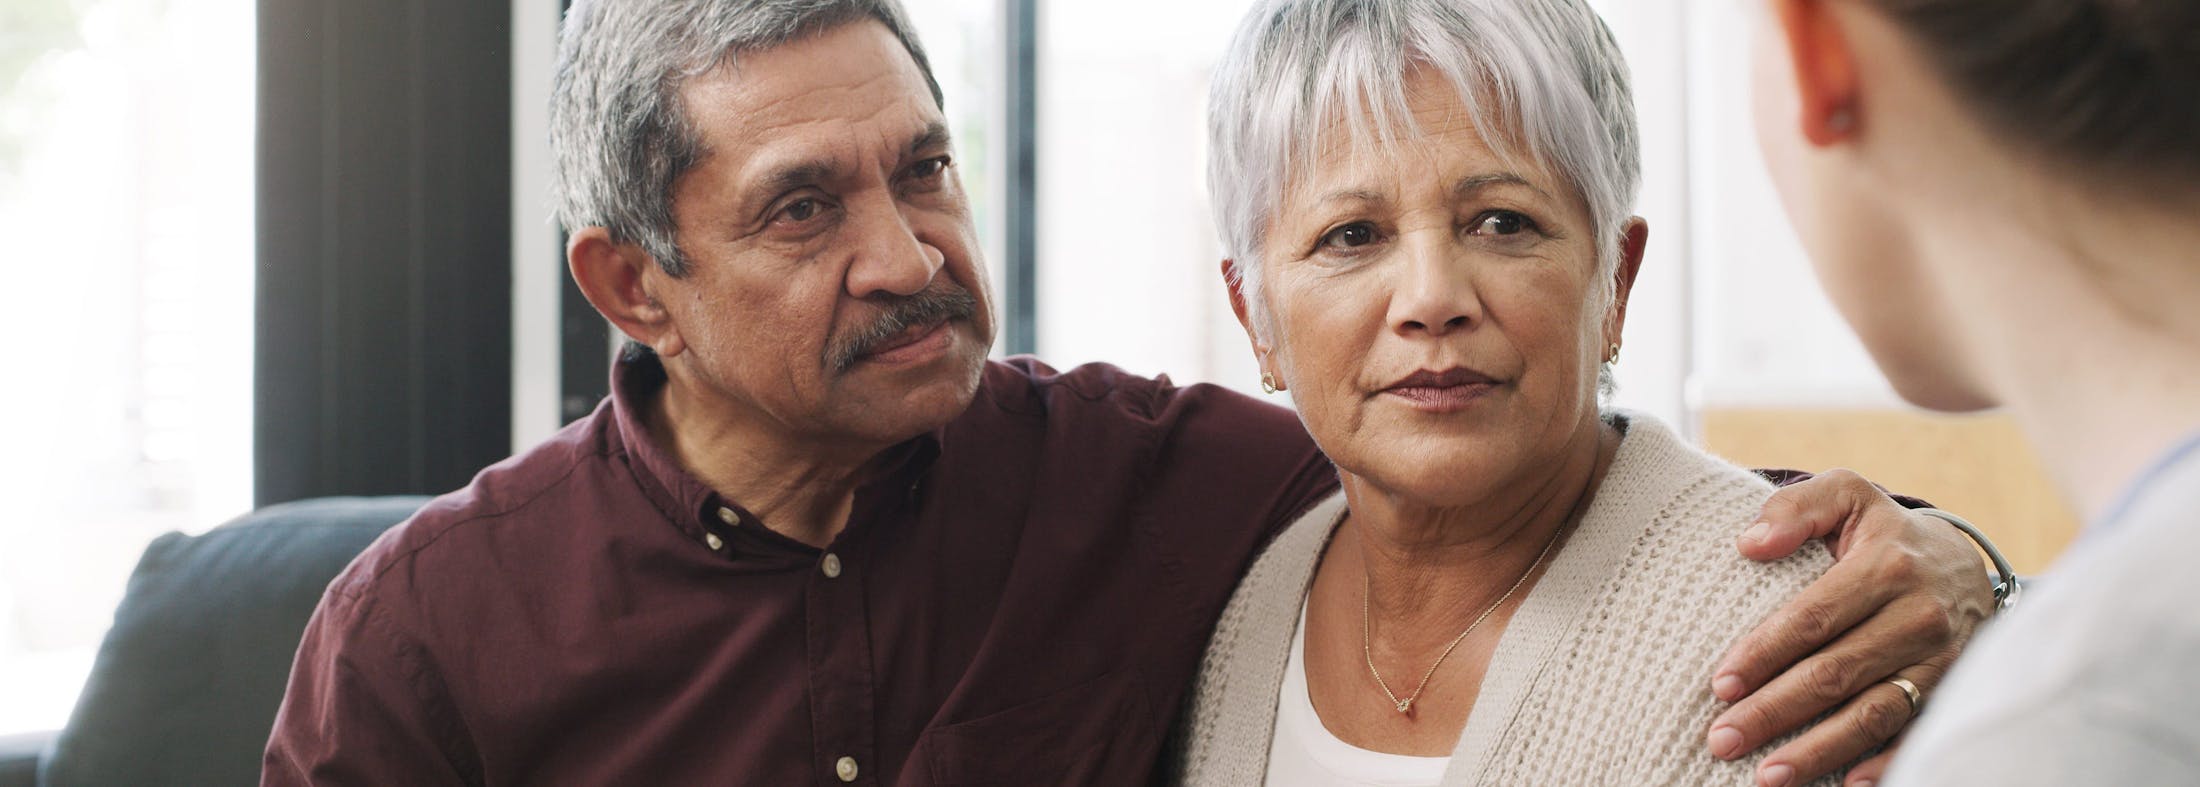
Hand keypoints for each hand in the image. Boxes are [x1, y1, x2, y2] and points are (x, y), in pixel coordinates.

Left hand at [1706, 469, 1993, 785]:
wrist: (1964, 564)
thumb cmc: (1883, 533)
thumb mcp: (1846, 495)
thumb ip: (1796, 508)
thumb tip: (1749, 544)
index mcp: (1886, 566)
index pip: (1812, 618)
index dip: (1764, 653)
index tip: (1720, 685)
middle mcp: (1919, 616)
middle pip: (1835, 673)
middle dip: (1774, 711)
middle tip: (1723, 740)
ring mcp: (1941, 660)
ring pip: (1873, 712)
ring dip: (1819, 750)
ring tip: (1768, 775)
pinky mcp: (1953, 689)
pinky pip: (1916, 732)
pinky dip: (1885, 763)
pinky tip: (1848, 785)